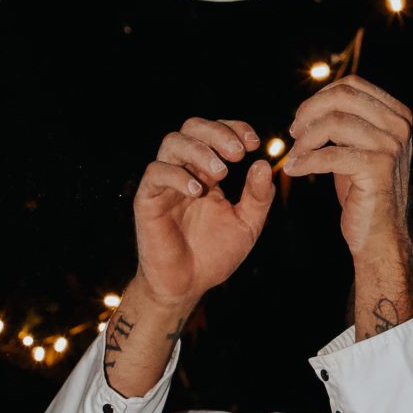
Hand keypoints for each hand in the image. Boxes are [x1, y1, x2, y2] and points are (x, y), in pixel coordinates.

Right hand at [133, 115, 274, 307]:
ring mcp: (165, 183)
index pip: (216, 132)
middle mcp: (185, 170)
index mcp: (207, 171)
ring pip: (172, 142)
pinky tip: (198, 191)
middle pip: (191, 127)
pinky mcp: (148, 199)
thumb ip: (258, 197)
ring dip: (200, 150)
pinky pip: (156, 173)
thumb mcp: (247, 225)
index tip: (255, 143)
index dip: (234, 129)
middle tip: (238, 153)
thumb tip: (265, 164)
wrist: (188, 285)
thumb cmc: (215, 254)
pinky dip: (178, 175)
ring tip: (221, 174)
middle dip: (217, 133)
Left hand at [282, 75, 412, 257]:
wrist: (380, 235)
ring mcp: (391, 146)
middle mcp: (399, 126)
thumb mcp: (361, 147)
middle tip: (293, 133)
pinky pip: (330, 154)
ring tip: (293, 156)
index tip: (302, 119)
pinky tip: (294, 170)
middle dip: (309, 112)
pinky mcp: (377, 169)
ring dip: (305, 140)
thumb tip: (316, 100)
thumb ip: (349, 120)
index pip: (352, 85)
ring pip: (333, 123)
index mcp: (398, 115)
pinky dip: (306, 161)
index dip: (319, 98)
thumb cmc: (364, 191)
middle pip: (343, 97)